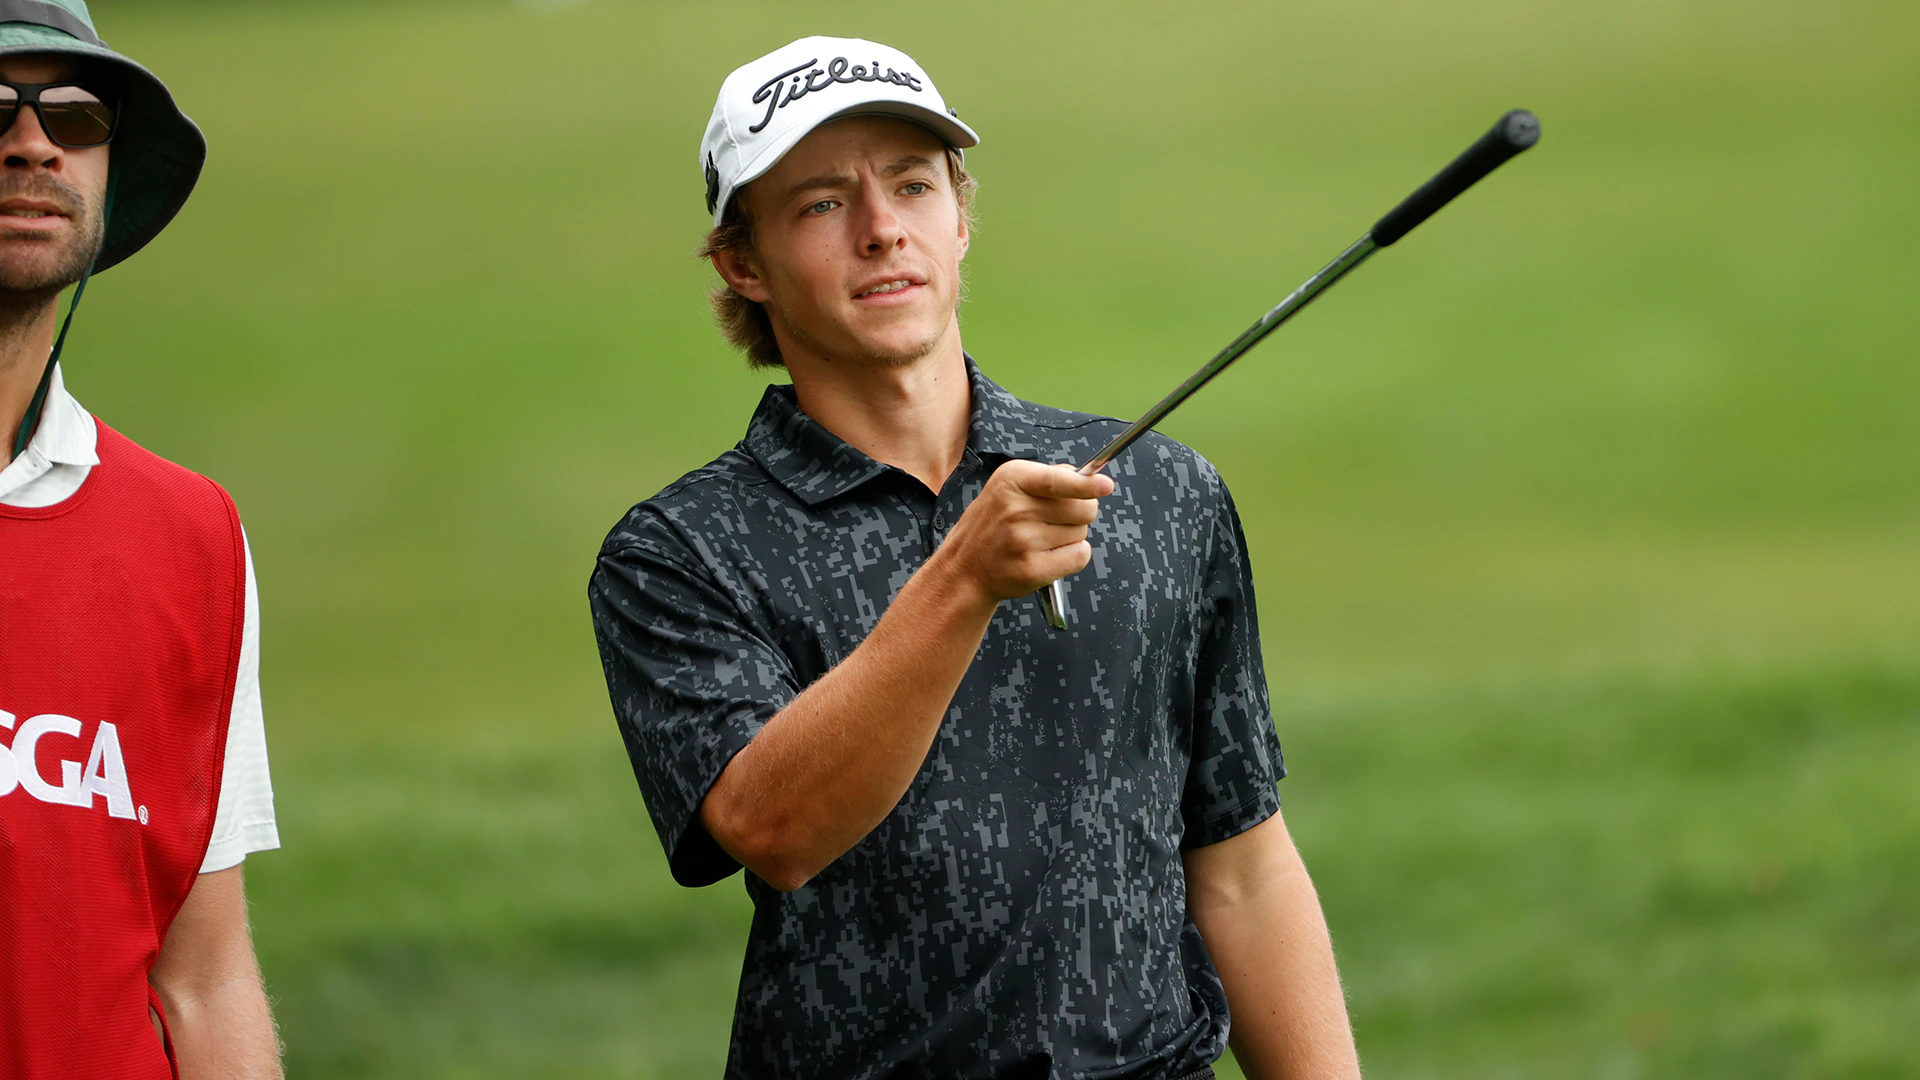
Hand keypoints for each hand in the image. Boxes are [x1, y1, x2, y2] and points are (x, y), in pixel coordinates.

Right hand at [934, 460, 1114, 606]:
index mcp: (1012, 480)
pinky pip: (1079, 557)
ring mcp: (1023, 541)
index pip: (1059, 481)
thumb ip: (1048, 477)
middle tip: (1055, 520)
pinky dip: (1072, 557)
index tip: (1106, 486)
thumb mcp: (1007, 487)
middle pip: (1083, 509)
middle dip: (1079, 513)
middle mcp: (1016, 509)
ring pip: (1082, 534)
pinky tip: (1049, 556)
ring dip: (1071, 537)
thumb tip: (1089, 478)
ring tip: (1041, 539)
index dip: (1087, 484)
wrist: (964, 568)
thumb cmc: (993, 525)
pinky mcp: (1031, 569)